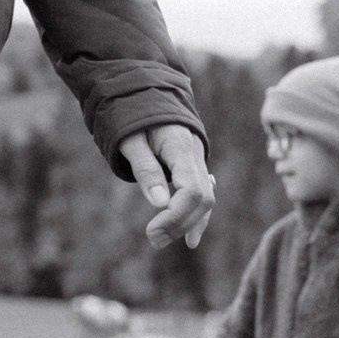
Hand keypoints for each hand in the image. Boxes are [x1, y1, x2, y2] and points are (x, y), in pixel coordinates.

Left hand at [120, 124, 213, 249]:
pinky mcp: (195, 169)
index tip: (152, 230)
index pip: (192, 190)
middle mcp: (196, 156)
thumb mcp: (131, 140)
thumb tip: (160, 203)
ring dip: (188, 224)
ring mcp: (199, 162)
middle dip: (180, 224)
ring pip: (207, 200)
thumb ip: (146, 169)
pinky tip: (190, 238)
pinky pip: (204, 195)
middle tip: (153, 240)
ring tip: (160, 241)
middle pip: (203, 199)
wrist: (148, 96)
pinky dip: (198, 217)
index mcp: (181, 147)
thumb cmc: (135, 118)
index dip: (176, 215)